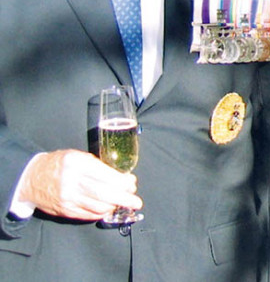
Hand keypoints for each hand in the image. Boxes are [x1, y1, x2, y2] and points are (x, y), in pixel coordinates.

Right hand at [20, 149, 141, 220]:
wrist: (31, 178)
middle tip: (136, 201)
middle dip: (124, 198)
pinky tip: (109, 208)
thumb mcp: (77, 156)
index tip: (132, 182)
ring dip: (115, 206)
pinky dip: (102, 213)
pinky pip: (88, 215)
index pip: (105, 175)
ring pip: (98, 207)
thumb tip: (121, 176)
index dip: (122, 181)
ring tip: (124, 203)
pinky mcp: (65, 210)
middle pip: (104, 193)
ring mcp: (68, 199)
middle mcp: (72, 182)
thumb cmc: (58, 164)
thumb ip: (96, 165)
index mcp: (77, 164)